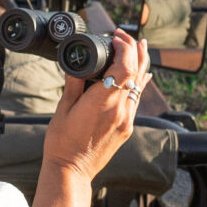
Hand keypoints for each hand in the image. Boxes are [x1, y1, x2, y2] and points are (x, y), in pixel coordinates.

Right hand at [40, 29, 150, 181]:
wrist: (72, 170)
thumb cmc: (62, 141)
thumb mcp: (63, 107)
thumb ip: (74, 82)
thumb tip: (78, 63)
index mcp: (103, 101)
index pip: (124, 66)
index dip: (125, 47)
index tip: (115, 37)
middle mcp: (120, 110)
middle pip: (137, 72)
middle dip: (134, 50)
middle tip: (126, 36)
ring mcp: (126, 120)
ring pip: (140, 85)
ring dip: (140, 63)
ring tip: (141, 45)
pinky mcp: (127, 128)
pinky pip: (137, 100)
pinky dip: (140, 83)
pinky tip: (144, 73)